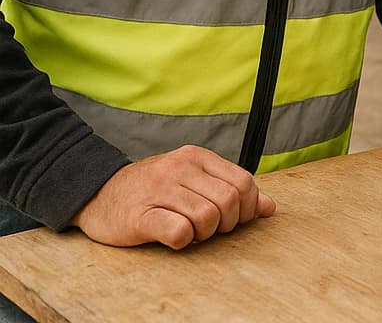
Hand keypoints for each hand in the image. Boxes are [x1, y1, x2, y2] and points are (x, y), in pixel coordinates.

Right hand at [70, 145, 273, 248]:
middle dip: (227, 224)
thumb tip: (269, 207)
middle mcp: (180, 168)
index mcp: (197, 157)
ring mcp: (159, 189)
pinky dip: (183, 240)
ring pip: (208, 217)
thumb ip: (230, 190)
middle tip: (209, 229)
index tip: (232, 219)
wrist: (96, 193)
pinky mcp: (140, 215)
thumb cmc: (151, 190)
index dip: (246, 208)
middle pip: (229, 201)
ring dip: (204, 234)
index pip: (244, 182)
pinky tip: (174, 237)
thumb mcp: (192, 182)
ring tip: (190, 232)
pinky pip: (179, 231)